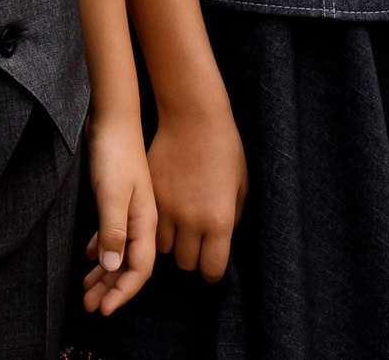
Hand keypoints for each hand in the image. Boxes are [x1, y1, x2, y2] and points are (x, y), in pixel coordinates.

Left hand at [78, 114, 157, 315]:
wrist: (113, 119)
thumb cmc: (114, 154)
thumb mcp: (111, 194)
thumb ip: (113, 230)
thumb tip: (113, 266)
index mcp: (145, 223)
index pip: (139, 269)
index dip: (123, 292)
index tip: (104, 309)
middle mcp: (141, 222)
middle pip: (129, 266)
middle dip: (110, 289)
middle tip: (89, 307)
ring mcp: (131, 212)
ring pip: (119, 253)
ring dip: (104, 274)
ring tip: (85, 291)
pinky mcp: (118, 202)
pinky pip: (113, 237)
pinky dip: (101, 251)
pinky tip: (90, 258)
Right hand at [145, 103, 245, 282]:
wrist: (193, 118)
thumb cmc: (224, 149)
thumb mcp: (241, 186)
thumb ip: (234, 219)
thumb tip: (222, 240)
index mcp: (219, 221)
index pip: (211, 270)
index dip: (212, 270)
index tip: (210, 262)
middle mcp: (190, 220)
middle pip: (185, 263)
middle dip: (191, 256)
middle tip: (195, 241)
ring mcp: (165, 208)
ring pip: (162, 248)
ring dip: (171, 242)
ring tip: (177, 225)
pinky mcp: (148, 195)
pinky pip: (148, 225)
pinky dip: (156, 225)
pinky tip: (165, 212)